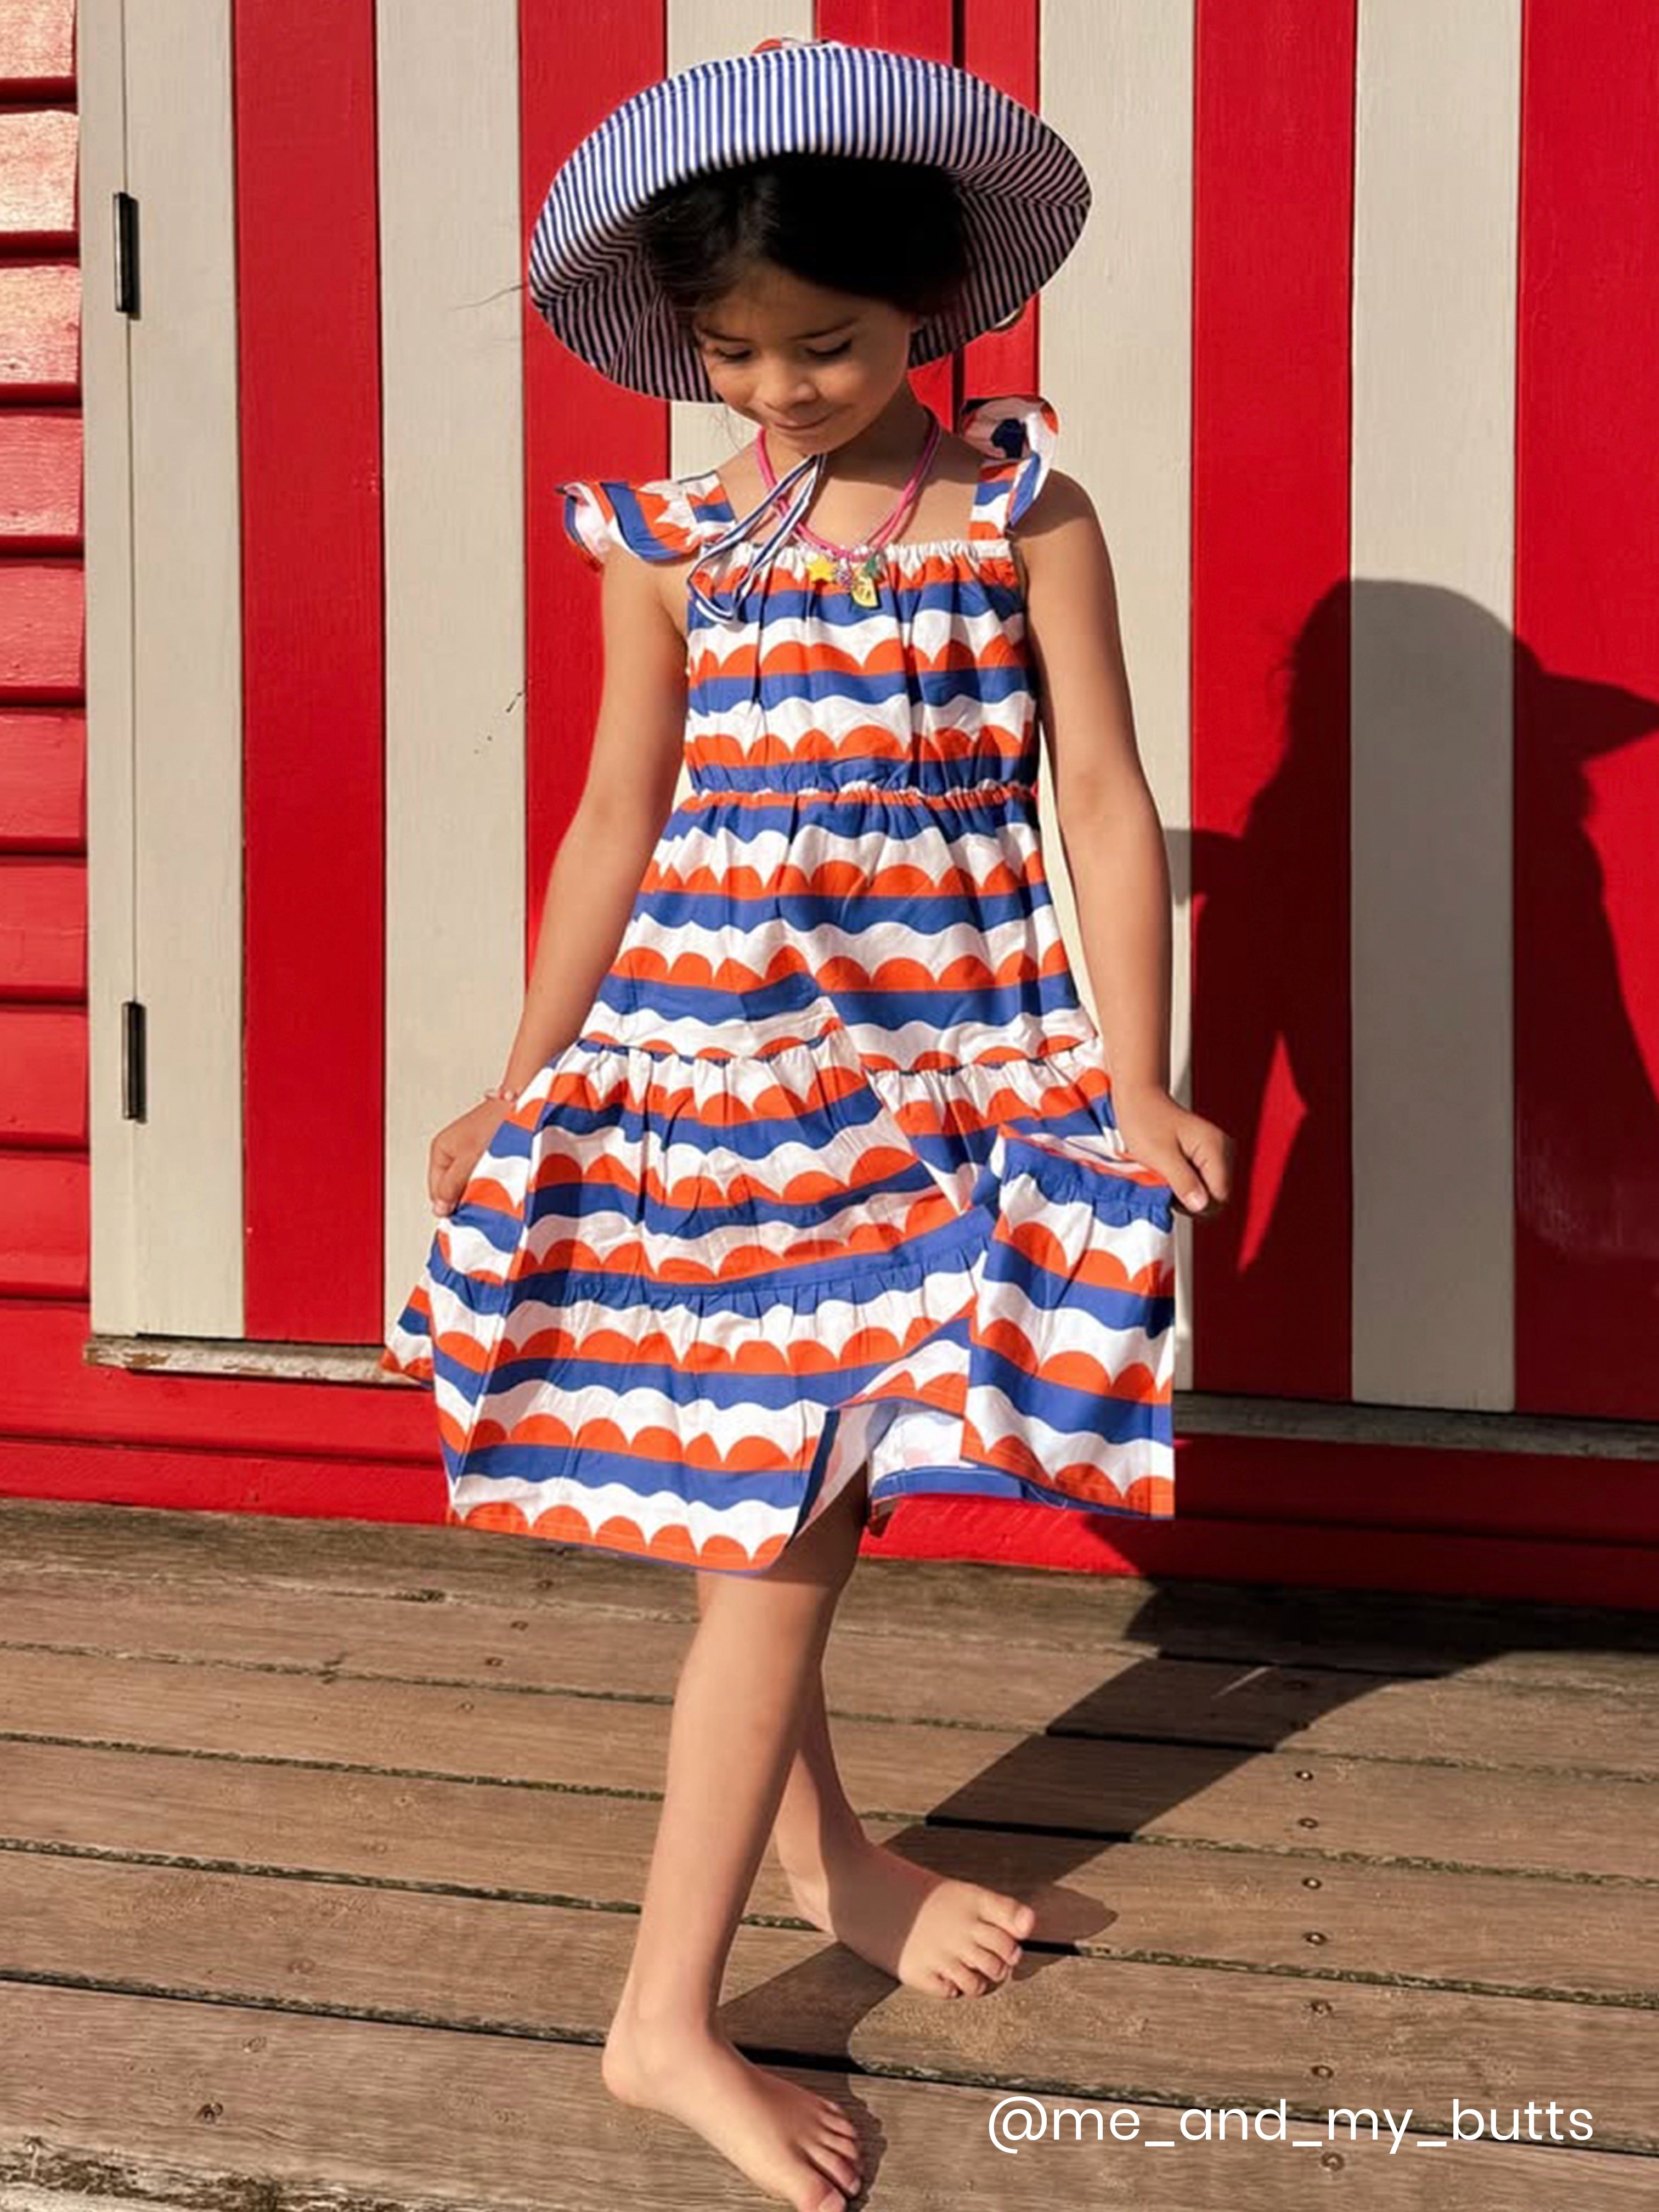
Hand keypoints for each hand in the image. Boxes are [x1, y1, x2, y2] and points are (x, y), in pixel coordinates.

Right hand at [428, 1096, 513, 1216]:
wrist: (523, 1103)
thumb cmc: (496, 1124)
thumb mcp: (469, 1160)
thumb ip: (452, 1185)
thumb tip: (439, 1209)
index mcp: (440, 1150)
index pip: (437, 1192)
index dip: (452, 1206)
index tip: (468, 1215)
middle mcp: (452, 1150)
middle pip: (452, 1188)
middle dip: (467, 1196)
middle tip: (484, 1199)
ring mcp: (468, 1151)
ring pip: (468, 1182)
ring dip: (481, 1188)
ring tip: (495, 1186)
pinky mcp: (485, 1151)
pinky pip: (482, 1174)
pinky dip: (491, 1179)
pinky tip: (502, 1178)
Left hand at [1110, 1082, 1234, 1217]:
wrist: (1138, 1099)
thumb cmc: (1144, 1120)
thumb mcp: (1160, 1156)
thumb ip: (1183, 1181)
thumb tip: (1201, 1206)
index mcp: (1215, 1149)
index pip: (1220, 1197)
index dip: (1195, 1204)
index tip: (1171, 1192)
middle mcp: (1223, 1150)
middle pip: (1217, 1196)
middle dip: (1191, 1198)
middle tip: (1166, 1183)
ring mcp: (1216, 1152)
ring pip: (1208, 1191)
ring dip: (1186, 1191)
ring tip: (1166, 1175)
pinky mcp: (1206, 1155)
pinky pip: (1201, 1181)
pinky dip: (1185, 1183)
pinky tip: (1170, 1172)